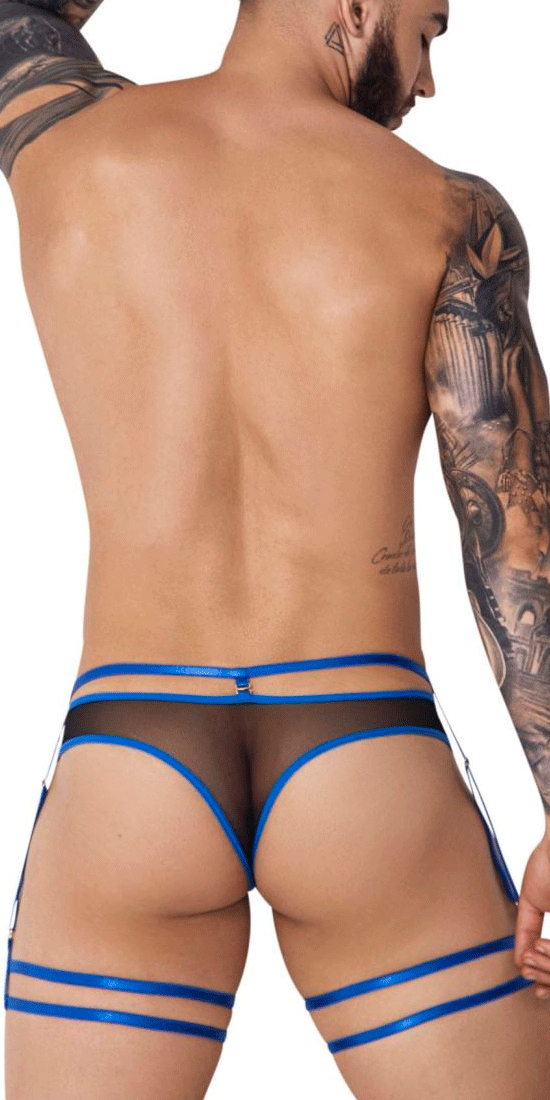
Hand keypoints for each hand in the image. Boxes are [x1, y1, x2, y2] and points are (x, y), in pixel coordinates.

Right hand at [514, 837, 549, 999]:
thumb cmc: (546, 865)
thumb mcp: (532, 902)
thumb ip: (526, 930)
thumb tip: (520, 959)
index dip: (548, 979)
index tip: (535, 987)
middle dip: (546, 977)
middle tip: (530, 977)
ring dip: (547, 968)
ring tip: (531, 959)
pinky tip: (538, 947)